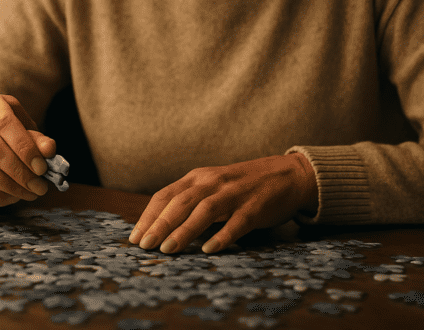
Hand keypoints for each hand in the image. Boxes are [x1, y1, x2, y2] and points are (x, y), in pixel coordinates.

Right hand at [0, 94, 56, 206]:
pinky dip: (0, 196)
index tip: (42, 166)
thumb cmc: (13, 133)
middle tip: (40, 185)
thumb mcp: (28, 129)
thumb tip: (49, 150)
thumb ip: (39, 139)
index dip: (24, 146)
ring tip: (32, 192)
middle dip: (21, 171)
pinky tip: (15, 196)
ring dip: (13, 187)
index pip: (4, 122)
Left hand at [128, 153, 317, 254]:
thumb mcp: (213, 185)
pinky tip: (209, 249)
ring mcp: (235, 193)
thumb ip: (190, 201)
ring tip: (168, 249)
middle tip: (145, 246)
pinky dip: (222, 235)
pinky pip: (237, 222)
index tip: (135, 237)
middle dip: (161, 224)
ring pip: (205, 210)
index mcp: (199, 177)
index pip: (167, 195)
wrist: (287, 174)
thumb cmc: (243, 185)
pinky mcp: (255, 206)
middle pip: (181, 202)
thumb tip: (159, 228)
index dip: (149, 216)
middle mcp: (213, 181)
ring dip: (185, 230)